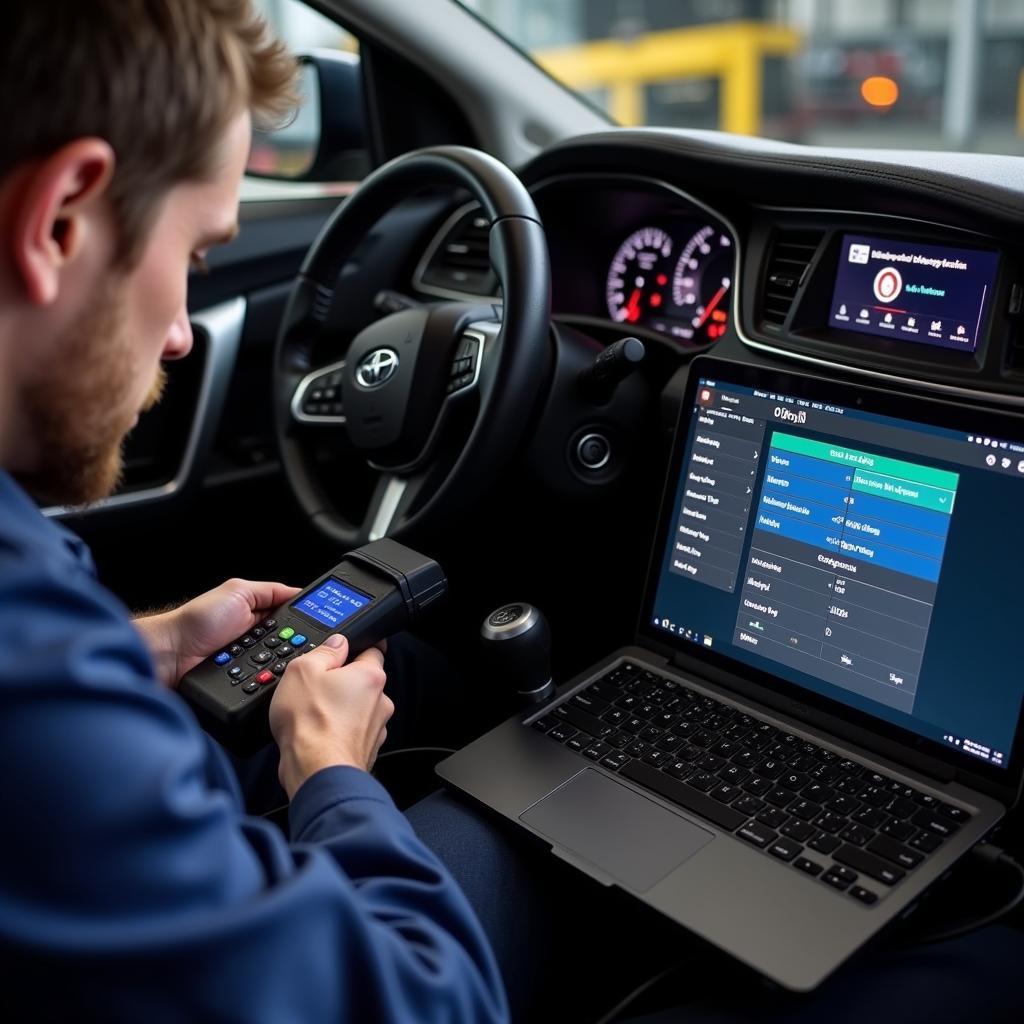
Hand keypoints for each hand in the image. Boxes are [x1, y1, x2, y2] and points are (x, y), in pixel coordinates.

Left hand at [134, 578, 300, 687]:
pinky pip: (264, 683)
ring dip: (279, 662)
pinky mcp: (244, 683)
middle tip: (297, 643)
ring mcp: (251, 663)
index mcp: (258, 616)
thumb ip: (268, 590)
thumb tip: (297, 591)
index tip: (321, 624)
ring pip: (280, 665)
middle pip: (290, 644)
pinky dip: (266, 680)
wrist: (170, 654)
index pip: (292, 619)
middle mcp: (256, 640)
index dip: (305, 622)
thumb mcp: (236, 591)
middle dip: (294, 644)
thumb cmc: (196, 620)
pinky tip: (263, 674)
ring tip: (275, 657)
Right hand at [269, 634, 392, 798]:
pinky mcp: (367, 750)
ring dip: (342, 709)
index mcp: (370, 676)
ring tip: (314, 715)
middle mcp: (380, 701)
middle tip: (318, 686)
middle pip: (364, 682)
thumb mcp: (303, 670)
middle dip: (345, 682)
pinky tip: (318, 735)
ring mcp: (376, 728)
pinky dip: (340, 732)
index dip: (358, 646)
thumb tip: (337, 643)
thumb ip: (324, 651)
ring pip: (359, 709)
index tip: (348, 648)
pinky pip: (353, 733)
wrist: (317, 771)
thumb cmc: (311, 723)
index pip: (373, 649)